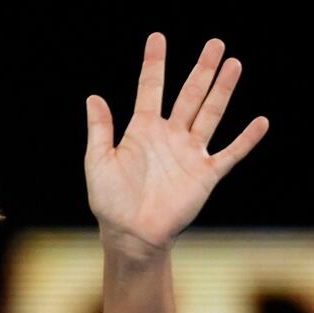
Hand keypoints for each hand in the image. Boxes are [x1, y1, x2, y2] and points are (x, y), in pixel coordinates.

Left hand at [84, 32, 269, 252]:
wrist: (130, 233)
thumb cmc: (109, 200)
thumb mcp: (98, 161)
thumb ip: (100, 129)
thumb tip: (93, 97)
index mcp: (141, 130)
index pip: (151, 89)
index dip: (154, 63)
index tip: (157, 38)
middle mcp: (169, 136)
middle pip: (189, 95)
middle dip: (202, 69)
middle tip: (215, 43)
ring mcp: (189, 153)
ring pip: (210, 114)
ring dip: (223, 91)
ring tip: (234, 64)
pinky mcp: (205, 174)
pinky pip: (229, 153)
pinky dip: (245, 139)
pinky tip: (260, 122)